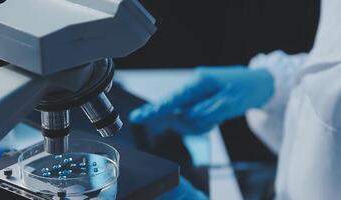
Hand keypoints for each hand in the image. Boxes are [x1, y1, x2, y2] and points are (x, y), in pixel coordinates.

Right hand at [129, 66, 273, 134]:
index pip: (172, 99)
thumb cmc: (245, 89)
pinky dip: (206, 122)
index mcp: (198, 82)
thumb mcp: (227, 103)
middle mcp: (194, 88)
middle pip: (179, 112)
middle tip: (214, 117)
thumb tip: (186, 117)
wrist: (259, 84)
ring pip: (188, 118)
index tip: (137, 117)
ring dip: (203, 122)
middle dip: (192, 121)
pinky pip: (196, 118)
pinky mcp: (200, 101)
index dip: (154, 110)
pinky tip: (217, 115)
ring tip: (220, 115)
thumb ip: (204, 112)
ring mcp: (197, 95)